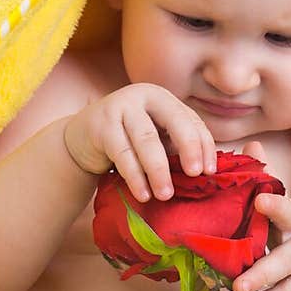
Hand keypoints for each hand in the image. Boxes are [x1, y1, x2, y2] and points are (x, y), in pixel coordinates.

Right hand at [63, 84, 216, 200]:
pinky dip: (135, 176)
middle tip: (195, 175)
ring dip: (159, 170)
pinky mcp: (101, 125)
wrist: (81, 139)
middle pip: (174, 122)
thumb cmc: (127, 140)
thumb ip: (175, 147)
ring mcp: (120, 107)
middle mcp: (143, 95)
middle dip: (188, 149)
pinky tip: (143, 194)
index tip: (209, 171)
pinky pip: (123, 154)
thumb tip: (204, 171)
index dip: (203, 145)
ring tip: (166, 195)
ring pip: (147, 140)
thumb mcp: (155, 138)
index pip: (191, 120)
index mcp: (163, 98)